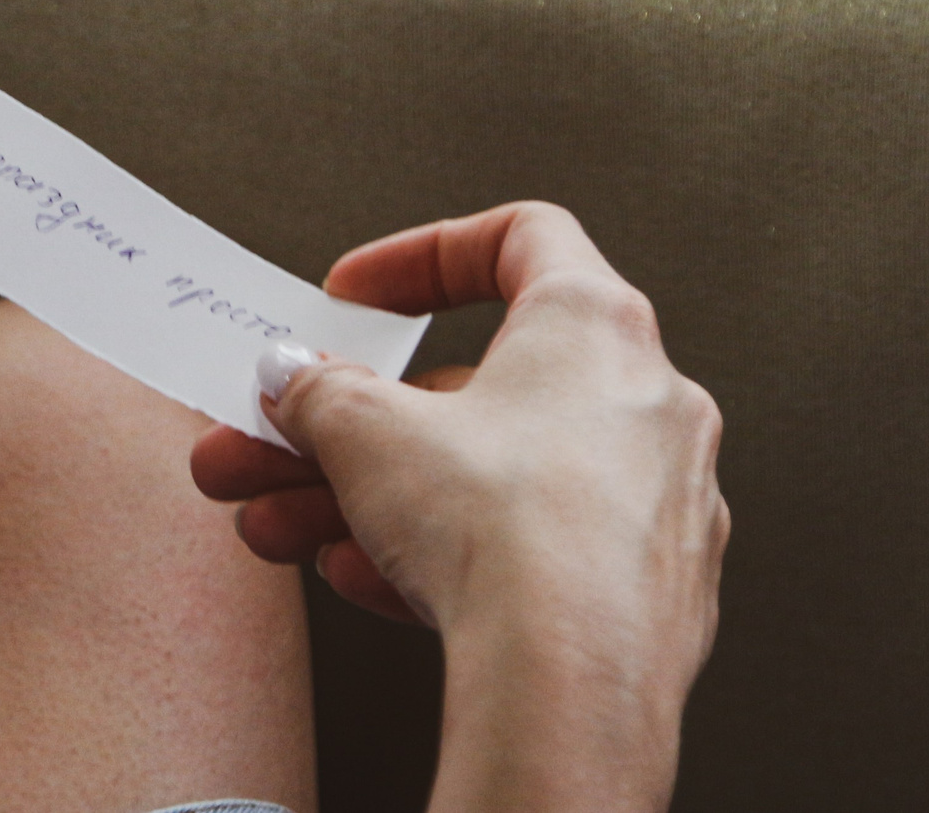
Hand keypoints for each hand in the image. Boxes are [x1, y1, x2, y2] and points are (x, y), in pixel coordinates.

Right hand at [192, 203, 727, 812]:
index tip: (358, 296)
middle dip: (351, 420)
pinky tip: (361, 576)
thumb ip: (319, 389)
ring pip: (486, 477)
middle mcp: (643, 403)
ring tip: (279, 526)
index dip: (422, 257)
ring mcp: (651, 502)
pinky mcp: (645, 591)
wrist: (570, 688)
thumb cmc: (506, 533)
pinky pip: (524, 550)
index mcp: (595, 326)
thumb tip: (297, 380)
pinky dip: (442, 554)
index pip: (519, 240)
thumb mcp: (364, 430)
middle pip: (470, 387)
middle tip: (277, 438)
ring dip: (371, 495)